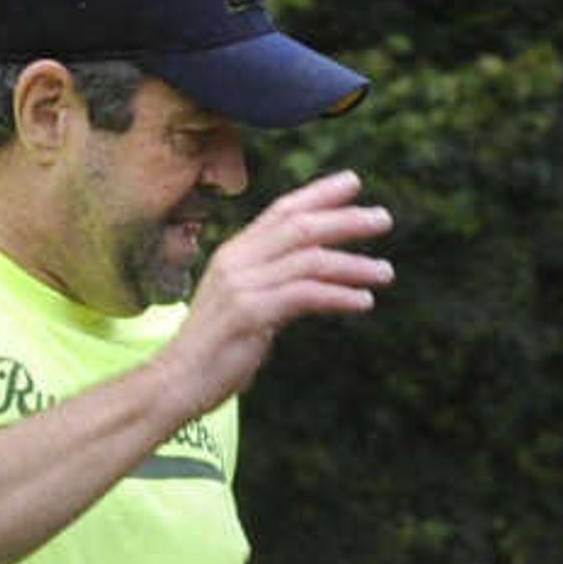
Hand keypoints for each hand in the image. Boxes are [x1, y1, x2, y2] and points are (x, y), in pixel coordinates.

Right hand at [161, 172, 394, 418]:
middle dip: (345, 219)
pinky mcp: (251, 314)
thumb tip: (314, 277)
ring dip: (353, 264)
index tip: (354, 182)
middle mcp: (238, 261)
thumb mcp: (244, 304)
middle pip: (299, 227)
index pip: (281, 211)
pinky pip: (305, 295)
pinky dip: (339, 296)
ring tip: (385, 271)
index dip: (318, 194)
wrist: (177, 381)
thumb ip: (272, 284)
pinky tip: (364, 302)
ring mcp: (242, 286)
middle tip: (383, 219)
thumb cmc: (215, 349)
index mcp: (236, 253)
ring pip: (309, 260)